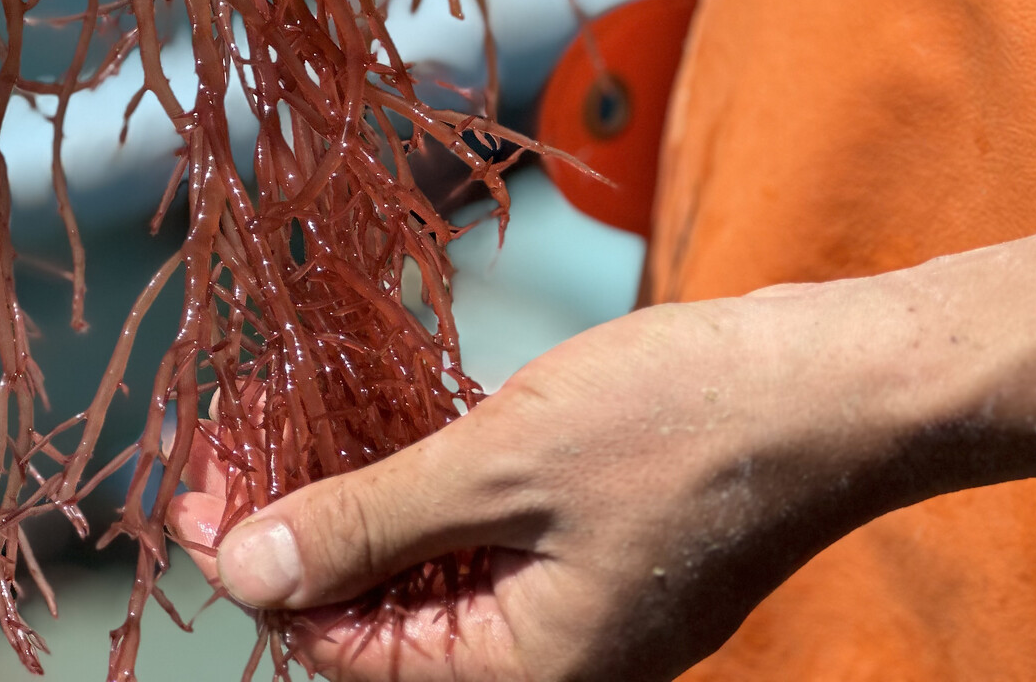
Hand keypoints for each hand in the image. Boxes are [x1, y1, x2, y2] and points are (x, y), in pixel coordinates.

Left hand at [169, 282, 915, 681]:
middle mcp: (549, 657)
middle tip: (234, 438)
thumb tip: (244, 570)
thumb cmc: (688, 423)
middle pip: (379, 609)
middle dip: (300, 525)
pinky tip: (384, 417)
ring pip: (429, 562)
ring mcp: (581, 600)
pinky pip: (487, 529)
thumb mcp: (501, 465)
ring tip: (288, 417)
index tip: (190, 486)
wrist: (845, 383)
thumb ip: (366, 521)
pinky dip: (429, 480)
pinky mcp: (602, 540)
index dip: (257, 566)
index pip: (341, 648)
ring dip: (358, 493)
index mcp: (523, 673)